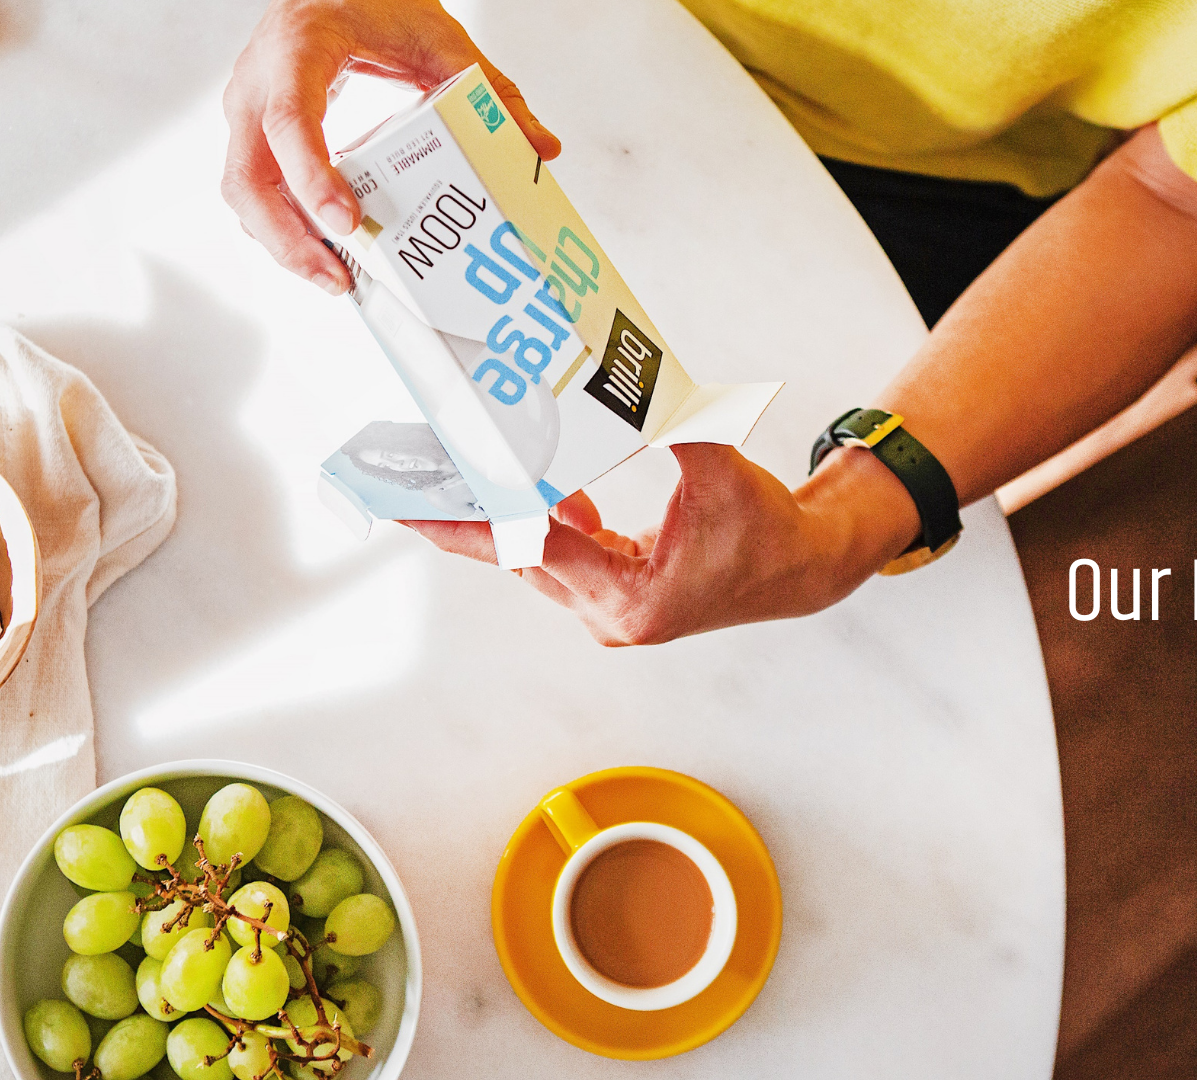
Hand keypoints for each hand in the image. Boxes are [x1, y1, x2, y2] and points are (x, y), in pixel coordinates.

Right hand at [222, 0, 559, 293]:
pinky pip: (254, 190)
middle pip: (247, 176)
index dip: (312, 177)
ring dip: (282, 243)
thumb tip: (539, 147)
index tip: (346, 222)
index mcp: (297, 49)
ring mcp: (246, 110)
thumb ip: (488, 88)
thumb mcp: (436, 35)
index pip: (289, 120)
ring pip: (241, 192)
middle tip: (337, 278)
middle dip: (287, 238)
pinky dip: (284, 226)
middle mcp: (257, 82)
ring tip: (336, 278)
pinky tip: (324, 252)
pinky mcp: (252, 132)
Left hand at [406, 444, 920, 644]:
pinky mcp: (610, 595)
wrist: (803, 569)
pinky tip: (520, 481)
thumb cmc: (768, 529)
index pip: (532, 549)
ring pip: (530, 556)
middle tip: (394, 483)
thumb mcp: (721, 469)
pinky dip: (535, 517)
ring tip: (437, 477)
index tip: (412, 504)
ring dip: (490, 515)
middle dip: (455, 516)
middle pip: (513, 556)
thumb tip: (632, 384)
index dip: (470, 520)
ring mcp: (606, 609)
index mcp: (630, 595)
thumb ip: (673, 428)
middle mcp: (607, 612)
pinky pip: (556, 552)